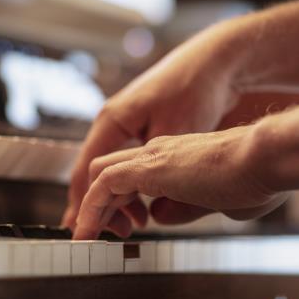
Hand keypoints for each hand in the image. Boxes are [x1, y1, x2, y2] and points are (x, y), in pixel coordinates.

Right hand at [61, 23, 243, 234]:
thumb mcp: (176, 137)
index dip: (84, 206)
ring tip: (135, 224)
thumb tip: (156, 217)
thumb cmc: (194, 90)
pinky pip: (128, 164)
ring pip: (112, 170)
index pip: (86, 173)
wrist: (216, 62)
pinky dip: (132, 186)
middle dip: (99, 208)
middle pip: (94, 173)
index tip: (82, 233)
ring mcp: (128, 125)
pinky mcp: (144, 127)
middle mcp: (113, 123)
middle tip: (109, 235)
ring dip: (119, 199)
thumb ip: (161, 176)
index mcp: (112, 122)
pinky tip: (147, 204)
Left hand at [72, 127, 288, 239]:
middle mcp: (160, 151)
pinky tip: (88, 232)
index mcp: (177, 158)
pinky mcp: (148, 167)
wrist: (266, 158)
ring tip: (84, 238)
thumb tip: (159, 217)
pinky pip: (103, 185)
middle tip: (94, 233)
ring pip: (101, 175)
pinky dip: (91, 208)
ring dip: (90, 208)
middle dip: (99, 203)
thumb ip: (183, 208)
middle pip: (111, 171)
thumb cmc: (257, 179)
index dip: (122, 202)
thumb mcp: (216, 202)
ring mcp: (153, 156)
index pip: (136, 176)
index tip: (121, 227)